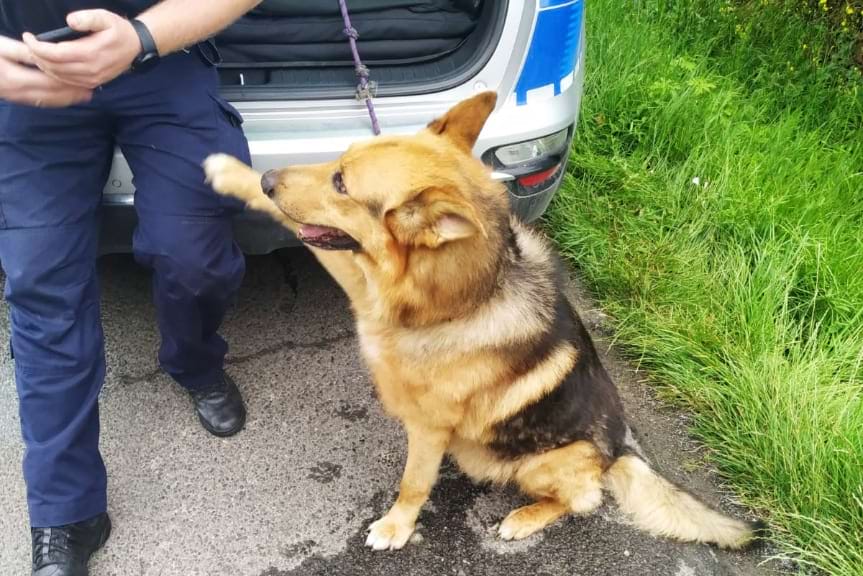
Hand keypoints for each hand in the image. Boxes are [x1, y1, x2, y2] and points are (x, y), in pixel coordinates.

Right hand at [0, 36, 91, 106]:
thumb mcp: (2, 47)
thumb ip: (25, 53)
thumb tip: (46, 55)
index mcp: (16, 78)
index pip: (50, 83)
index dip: (69, 82)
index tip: (85, 79)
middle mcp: (18, 92)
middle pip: (51, 96)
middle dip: (72, 94)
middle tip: (90, 91)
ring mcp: (15, 97)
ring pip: (46, 102)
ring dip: (65, 100)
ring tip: (83, 97)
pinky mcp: (13, 97)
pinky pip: (37, 102)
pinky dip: (53, 101)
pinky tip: (62, 99)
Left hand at [23, 9, 141, 88]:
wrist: (136, 47)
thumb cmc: (119, 30)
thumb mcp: (105, 17)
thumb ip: (87, 18)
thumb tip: (70, 21)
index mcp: (91, 52)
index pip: (56, 54)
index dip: (37, 47)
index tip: (28, 37)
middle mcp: (91, 69)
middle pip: (54, 67)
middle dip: (37, 57)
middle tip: (29, 45)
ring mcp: (92, 78)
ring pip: (59, 77)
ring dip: (44, 67)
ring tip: (36, 54)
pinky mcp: (93, 82)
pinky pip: (68, 82)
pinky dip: (55, 75)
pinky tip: (50, 65)